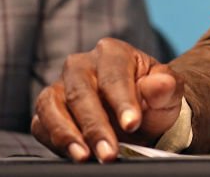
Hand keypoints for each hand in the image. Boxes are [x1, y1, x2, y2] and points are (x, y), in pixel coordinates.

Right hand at [31, 38, 182, 162]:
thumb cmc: (153, 100)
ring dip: (67, 134)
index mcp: (113, 53)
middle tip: (109, 152)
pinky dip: (54, 141)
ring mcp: (60, 87)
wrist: (140, 118)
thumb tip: (161, 84)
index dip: (122, 101)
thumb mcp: (168, 93)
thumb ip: (166, 87)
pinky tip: (73, 154)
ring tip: (84, 157)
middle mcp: (81, 65)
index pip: (114, 76)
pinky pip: (41, 124)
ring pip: (52, 106)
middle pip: (81, 92)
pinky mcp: (47, 111)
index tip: (131, 124)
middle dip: (95, 126)